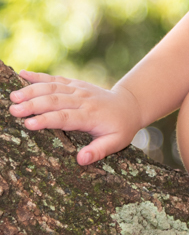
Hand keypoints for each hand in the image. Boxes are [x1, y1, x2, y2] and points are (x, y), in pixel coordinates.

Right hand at [7, 72, 142, 165]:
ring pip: (53, 87)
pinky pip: (55, 78)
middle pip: (55, 101)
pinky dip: (39, 76)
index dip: (47, 120)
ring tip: (13, 96)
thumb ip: (99, 151)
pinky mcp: (74, 84)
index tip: (29, 124)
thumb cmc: (120, 128)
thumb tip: (81, 160)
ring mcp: (78, 89)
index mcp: (91, 116)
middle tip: (13, 110)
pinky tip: (22, 74)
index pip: (65, 118)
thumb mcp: (116, 143)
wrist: (129, 105)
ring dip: (32, 90)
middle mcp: (83, 100)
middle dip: (33, 105)